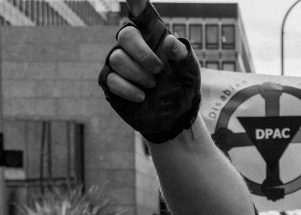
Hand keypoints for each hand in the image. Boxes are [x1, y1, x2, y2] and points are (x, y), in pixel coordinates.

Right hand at [97, 0, 200, 142]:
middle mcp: (132, 46)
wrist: (175, 117)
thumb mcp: (190, 70)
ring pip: (117, 58)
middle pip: (125, 35)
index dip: (136, 1)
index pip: (142, 12)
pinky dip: (129, 88)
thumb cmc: (182, 86)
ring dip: (138, 74)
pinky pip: (111, 78)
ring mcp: (119, 64)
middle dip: (142, 54)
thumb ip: (183, 54)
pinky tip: (142, 96)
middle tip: (158, 71)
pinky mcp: (110, 83)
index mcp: (152, 36)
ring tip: (153, 85)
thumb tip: (169, 41)